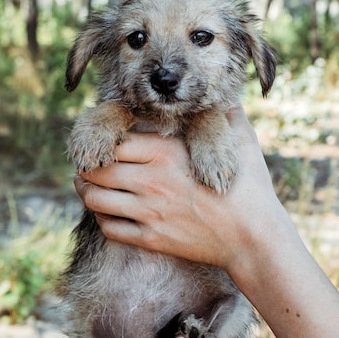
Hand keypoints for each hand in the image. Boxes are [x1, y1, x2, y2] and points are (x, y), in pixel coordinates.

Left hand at [74, 105, 278, 272]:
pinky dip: (102, 219)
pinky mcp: (151, 239)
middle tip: (86, 165)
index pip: (113, 142)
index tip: (102, 142)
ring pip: (95, 200)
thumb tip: (226, 98)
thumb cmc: (250, 188)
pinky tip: (108, 213)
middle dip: (85, 167)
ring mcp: (148, 213)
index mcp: (166, 153)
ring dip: (86, 192)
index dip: (102, 141)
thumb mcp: (242, 142)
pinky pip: (109, 229)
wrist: (253, 238)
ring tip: (87, 187)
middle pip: (95, 170)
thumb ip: (227, 116)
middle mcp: (150, 182)